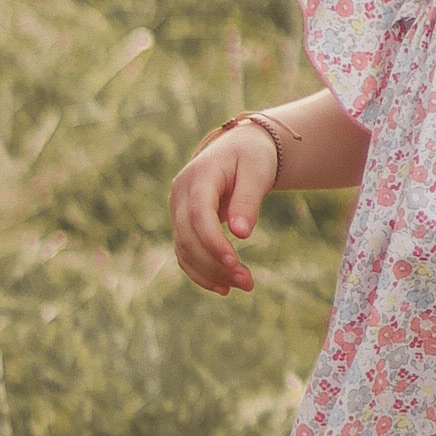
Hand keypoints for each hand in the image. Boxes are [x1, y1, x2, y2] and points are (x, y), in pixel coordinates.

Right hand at [170, 120, 278, 294]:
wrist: (239, 148)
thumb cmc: (251, 156)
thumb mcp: (257, 172)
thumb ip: (248, 200)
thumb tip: (241, 234)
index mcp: (198, 176)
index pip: (198, 214)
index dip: (212, 241)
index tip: (234, 262)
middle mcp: (180, 194)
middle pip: (188, 236)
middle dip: (215, 263)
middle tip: (248, 283)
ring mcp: (178, 209)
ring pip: (184, 249)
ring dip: (210, 272)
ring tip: (244, 285)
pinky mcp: (182, 223)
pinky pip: (185, 252)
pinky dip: (201, 272)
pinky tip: (223, 287)